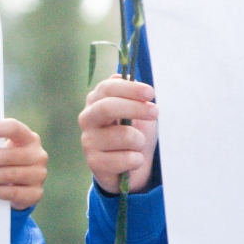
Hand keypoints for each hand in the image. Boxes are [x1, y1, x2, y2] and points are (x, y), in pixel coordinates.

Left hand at [0, 120, 48, 209]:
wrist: (24, 186)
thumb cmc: (7, 163)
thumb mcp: (4, 150)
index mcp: (30, 139)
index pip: (15, 128)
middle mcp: (38, 155)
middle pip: (9, 155)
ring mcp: (39, 175)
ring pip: (8, 175)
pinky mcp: (35, 193)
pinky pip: (10, 192)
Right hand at [79, 78, 157, 194]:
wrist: (131, 165)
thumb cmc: (135, 131)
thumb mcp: (137, 111)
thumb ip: (133, 96)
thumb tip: (127, 79)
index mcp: (97, 101)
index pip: (106, 88)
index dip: (129, 88)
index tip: (150, 93)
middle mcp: (88, 119)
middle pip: (107, 108)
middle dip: (135, 108)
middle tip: (155, 113)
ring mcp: (89, 141)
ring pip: (124, 136)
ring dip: (141, 141)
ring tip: (139, 144)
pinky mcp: (94, 163)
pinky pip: (127, 159)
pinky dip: (138, 159)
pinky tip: (132, 160)